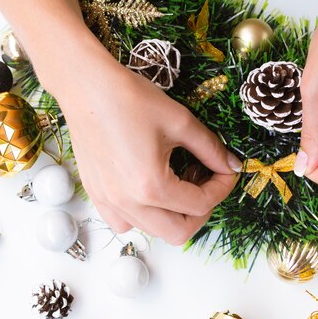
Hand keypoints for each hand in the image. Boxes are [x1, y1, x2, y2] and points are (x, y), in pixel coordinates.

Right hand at [41, 35, 240, 244]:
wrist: (86, 86)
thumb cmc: (131, 99)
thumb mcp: (181, 122)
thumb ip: (211, 150)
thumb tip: (231, 165)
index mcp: (152, 187)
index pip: (201, 204)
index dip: (222, 188)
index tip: (226, 171)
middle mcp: (129, 203)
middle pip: (180, 232)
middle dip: (201, 210)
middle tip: (207, 184)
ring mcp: (110, 202)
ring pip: (154, 230)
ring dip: (174, 214)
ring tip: (179, 184)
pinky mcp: (97, 195)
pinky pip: (125, 223)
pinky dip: (144, 216)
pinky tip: (150, 190)